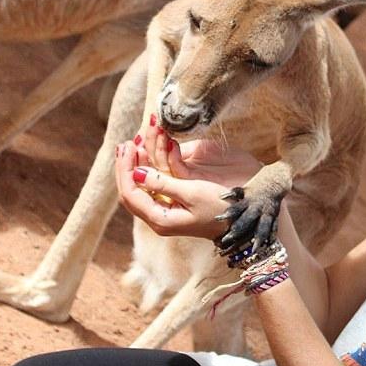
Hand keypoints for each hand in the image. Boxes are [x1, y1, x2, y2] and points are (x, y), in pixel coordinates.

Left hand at [114, 119, 261, 238]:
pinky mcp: (171, 208)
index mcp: (160, 218)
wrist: (239, 223)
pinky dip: (147, 171)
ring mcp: (164, 214)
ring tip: (134, 144)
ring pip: (139, 189)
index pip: (130, 192)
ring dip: (135, 167)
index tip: (128, 146)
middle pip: (130, 191)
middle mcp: (157, 219)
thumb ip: (164, 183)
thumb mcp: (193, 192)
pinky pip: (151, 188)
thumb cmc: (220, 207)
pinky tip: (147, 156)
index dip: (125, 168)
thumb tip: (136, 173)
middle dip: (126, 166)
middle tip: (126, 143)